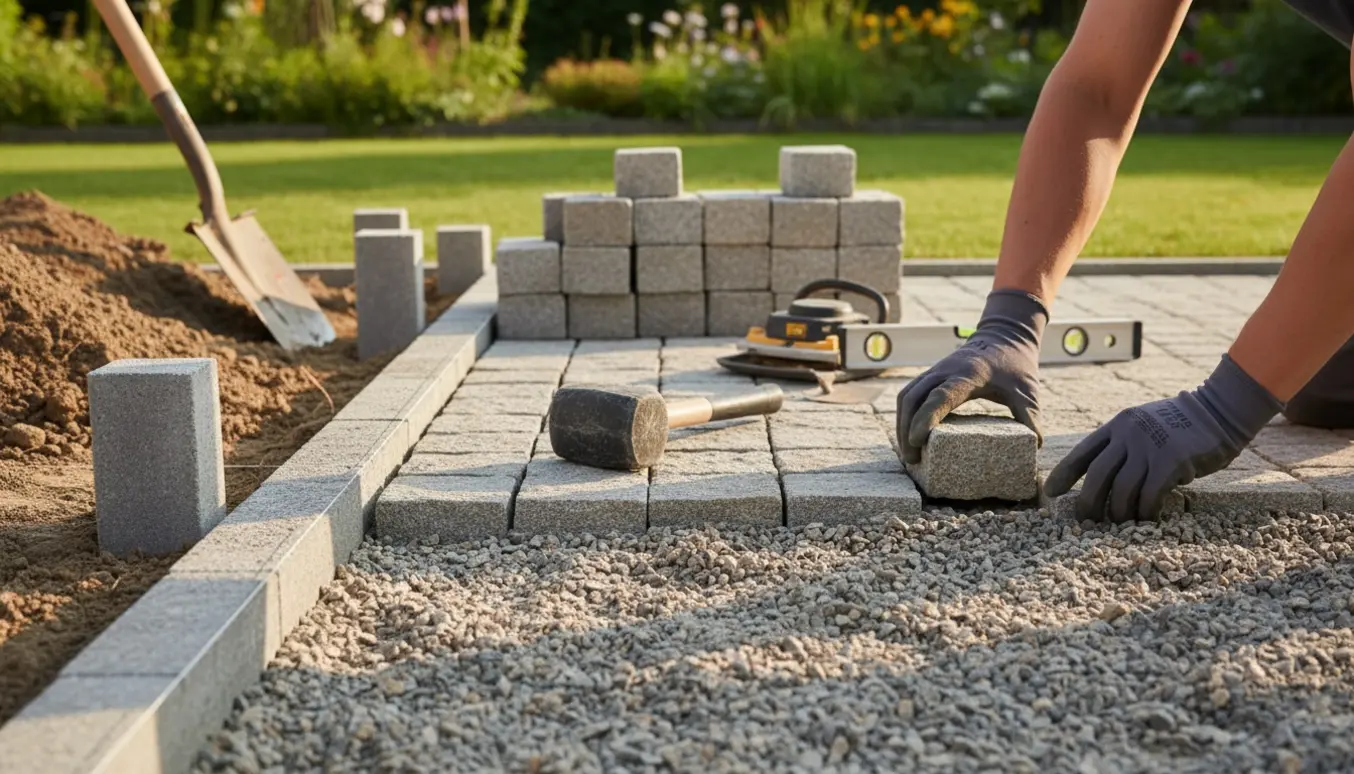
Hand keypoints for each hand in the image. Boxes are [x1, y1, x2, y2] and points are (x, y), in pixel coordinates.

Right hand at [896, 289, 1047, 463]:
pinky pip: (908, 394)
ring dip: (901, 424)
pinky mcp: (929, 374)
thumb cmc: (1016, 365)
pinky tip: (908, 434)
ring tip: (908, 452)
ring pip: (905, 396)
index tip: (917, 442)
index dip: (926, 418)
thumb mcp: (1028, 390)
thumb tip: (1034, 446)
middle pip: (913, 398)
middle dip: (906, 429)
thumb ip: (1031, 418)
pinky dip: (904, 415)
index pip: (941, 396)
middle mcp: (945, 370)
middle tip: (912, 459)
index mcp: (969, 374)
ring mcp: (934, 370)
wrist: (1003, 335)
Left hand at [1044, 354, 1282, 521]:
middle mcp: (1128, 434)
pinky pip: (1150, 494)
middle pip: (1097, 475)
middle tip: (1085, 521)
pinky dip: (1146, 511)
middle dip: (1088, 502)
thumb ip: (1123, 448)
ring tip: (1121, 525)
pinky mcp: (1172, 460)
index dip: (1063, 475)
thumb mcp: (1143, 427)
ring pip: (1123, 489)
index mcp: (1117, 425)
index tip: (1050, 493)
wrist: (1219, 411)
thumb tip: (1101, 484)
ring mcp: (1150, 445)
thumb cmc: (1179, 427)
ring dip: (1120, 512)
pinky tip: (1148, 519)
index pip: (1082, 452)